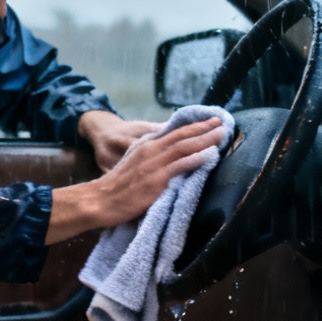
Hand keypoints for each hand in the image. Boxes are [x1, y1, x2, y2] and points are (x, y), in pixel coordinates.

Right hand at [46, 117, 225, 243]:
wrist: (100, 200)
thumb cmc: (117, 186)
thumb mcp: (134, 163)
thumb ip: (151, 157)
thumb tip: (172, 155)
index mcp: (146, 145)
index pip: (174, 132)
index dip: (193, 125)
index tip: (209, 120)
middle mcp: (151, 150)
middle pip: (182, 135)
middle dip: (203, 128)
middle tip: (221, 122)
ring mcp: (154, 164)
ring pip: (184, 147)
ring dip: (205, 139)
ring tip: (221, 134)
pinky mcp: (156, 180)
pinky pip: (180, 166)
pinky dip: (196, 158)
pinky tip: (209, 154)